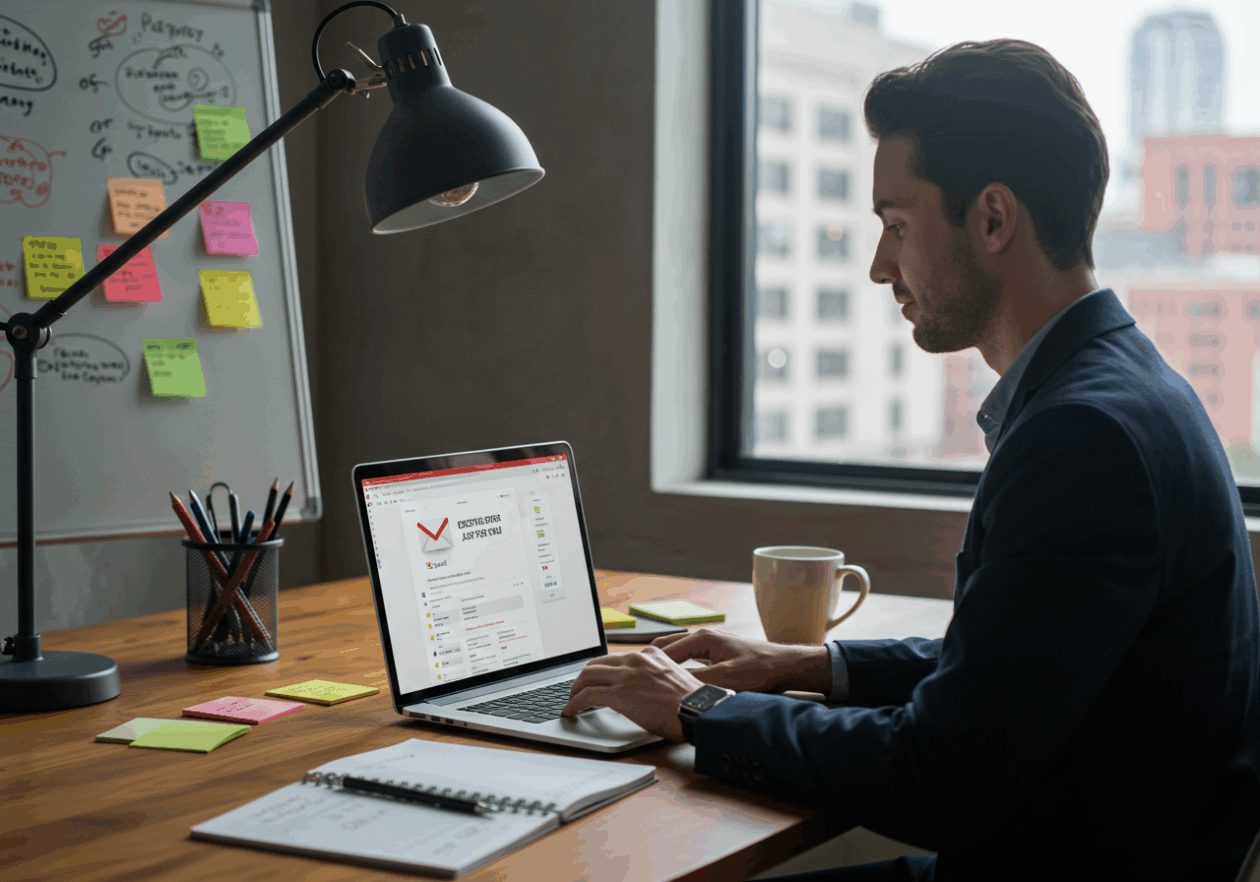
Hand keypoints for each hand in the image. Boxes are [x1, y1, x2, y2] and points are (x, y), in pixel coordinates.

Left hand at [561, 645, 704, 740]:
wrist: (699, 710)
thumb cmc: (691, 703)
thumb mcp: (671, 679)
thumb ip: (653, 678)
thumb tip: (640, 691)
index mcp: (650, 654)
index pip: (616, 658)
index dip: (602, 670)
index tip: (596, 679)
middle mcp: (636, 659)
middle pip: (597, 663)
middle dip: (583, 678)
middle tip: (577, 690)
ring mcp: (627, 675)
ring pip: (588, 675)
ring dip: (575, 689)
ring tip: (571, 701)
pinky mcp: (620, 692)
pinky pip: (588, 694)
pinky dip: (575, 703)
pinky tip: (571, 711)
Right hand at [650, 629, 831, 693]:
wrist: (786, 666)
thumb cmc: (760, 669)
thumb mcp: (724, 678)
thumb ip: (695, 681)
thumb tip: (670, 687)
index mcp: (702, 638)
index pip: (664, 649)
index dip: (647, 664)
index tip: (633, 675)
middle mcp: (704, 638)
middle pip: (666, 647)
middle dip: (650, 662)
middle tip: (634, 676)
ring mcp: (710, 646)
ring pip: (677, 654)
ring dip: (664, 666)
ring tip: (648, 681)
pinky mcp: (717, 655)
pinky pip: (689, 660)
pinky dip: (677, 669)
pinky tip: (674, 683)